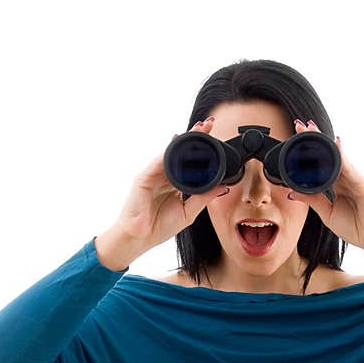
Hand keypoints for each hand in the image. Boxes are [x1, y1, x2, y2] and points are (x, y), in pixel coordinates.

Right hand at [111, 116, 229, 253]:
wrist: (140, 238)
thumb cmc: (159, 226)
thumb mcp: (188, 212)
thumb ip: (204, 198)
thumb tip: (223, 186)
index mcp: (175, 183)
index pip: (190, 162)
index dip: (202, 151)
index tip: (216, 139)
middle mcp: (164, 175)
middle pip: (181, 152)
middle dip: (195, 137)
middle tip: (210, 124)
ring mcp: (154, 174)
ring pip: (171, 152)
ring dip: (185, 140)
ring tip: (199, 129)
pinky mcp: (144, 176)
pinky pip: (159, 161)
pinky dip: (170, 152)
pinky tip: (180, 143)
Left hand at [286, 119, 363, 260]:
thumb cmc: (356, 226)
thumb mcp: (327, 213)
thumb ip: (312, 200)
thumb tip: (292, 191)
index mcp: (337, 184)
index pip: (320, 164)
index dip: (308, 152)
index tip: (294, 139)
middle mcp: (346, 178)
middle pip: (328, 155)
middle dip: (314, 139)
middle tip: (299, 125)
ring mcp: (355, 178)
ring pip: (337, 156)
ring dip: (323, 142)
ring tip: (311, 128)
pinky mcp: (362, 184)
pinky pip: (348, 168)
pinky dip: (341, 155)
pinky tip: (333, 144)